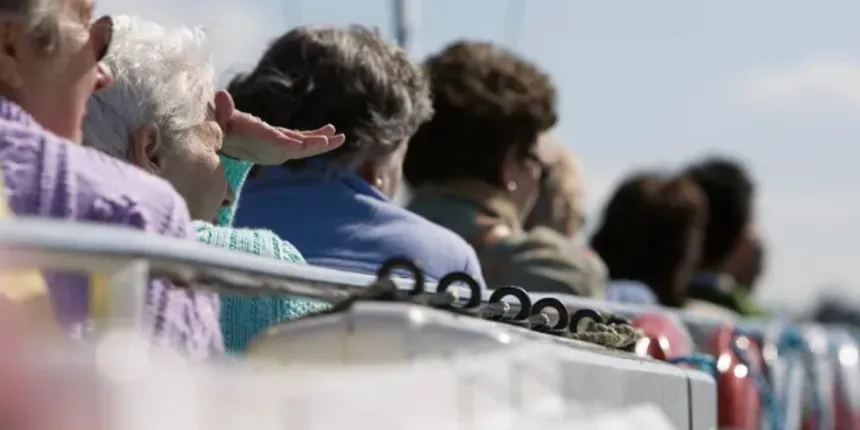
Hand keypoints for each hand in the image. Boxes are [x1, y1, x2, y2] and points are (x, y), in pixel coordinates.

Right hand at [214, 90, 345, 164]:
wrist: (222, 138)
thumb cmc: (221, 127)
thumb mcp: (220, 119)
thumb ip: (222, 110)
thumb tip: (220, 95)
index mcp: (261, 142)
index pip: (282, 144)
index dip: (297, 144)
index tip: (316, 142)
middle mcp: (273, 148)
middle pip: (300, 149)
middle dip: (319, 145)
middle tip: (336, 139)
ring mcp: (280, 146)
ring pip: (305, 145)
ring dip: (322, 140)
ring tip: (340, 136)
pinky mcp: (282, 141)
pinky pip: (302, 139)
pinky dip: (315, 135)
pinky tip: (330, 129)